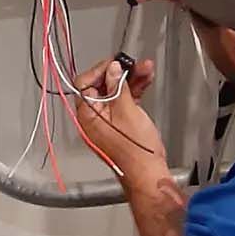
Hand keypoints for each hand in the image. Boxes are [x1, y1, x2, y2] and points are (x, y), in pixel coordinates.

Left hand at [74, 56, 166, 190]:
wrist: (149, 173)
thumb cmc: (135, 149)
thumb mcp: (126, 109)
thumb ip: (118, 86)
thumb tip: (112, 69)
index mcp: (88, 115)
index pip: (85, 83)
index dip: (99, 70)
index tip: (114, 62)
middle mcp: (94, 117)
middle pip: (102, 86)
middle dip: (119, 72)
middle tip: (131, 63)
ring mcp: (109, 120)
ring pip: (116, 91)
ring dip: (131, 78)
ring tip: (145, 67)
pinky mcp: (122, 123)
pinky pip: (125, 100)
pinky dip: (135, 90)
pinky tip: (145, 79)